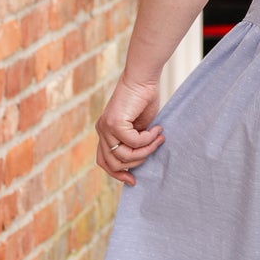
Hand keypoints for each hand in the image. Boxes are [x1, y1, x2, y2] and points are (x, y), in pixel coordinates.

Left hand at [95, 72, 163, 186]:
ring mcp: (105, 127)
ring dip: (146, 151)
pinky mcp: (114, 123)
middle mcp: (101, 131)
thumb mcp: (140, 128)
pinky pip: (133, 143)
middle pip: (114, 163)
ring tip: (158, 138)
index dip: (117, 174)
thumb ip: (136, 143)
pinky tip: (157, 129)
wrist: (143, 78)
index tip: (133, 180)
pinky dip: (148, 139)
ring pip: (124, 156)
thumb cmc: (145, 99)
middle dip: (138, 162)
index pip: (104, 162)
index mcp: (105, 132)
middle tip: (155, 147)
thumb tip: (140, 163)